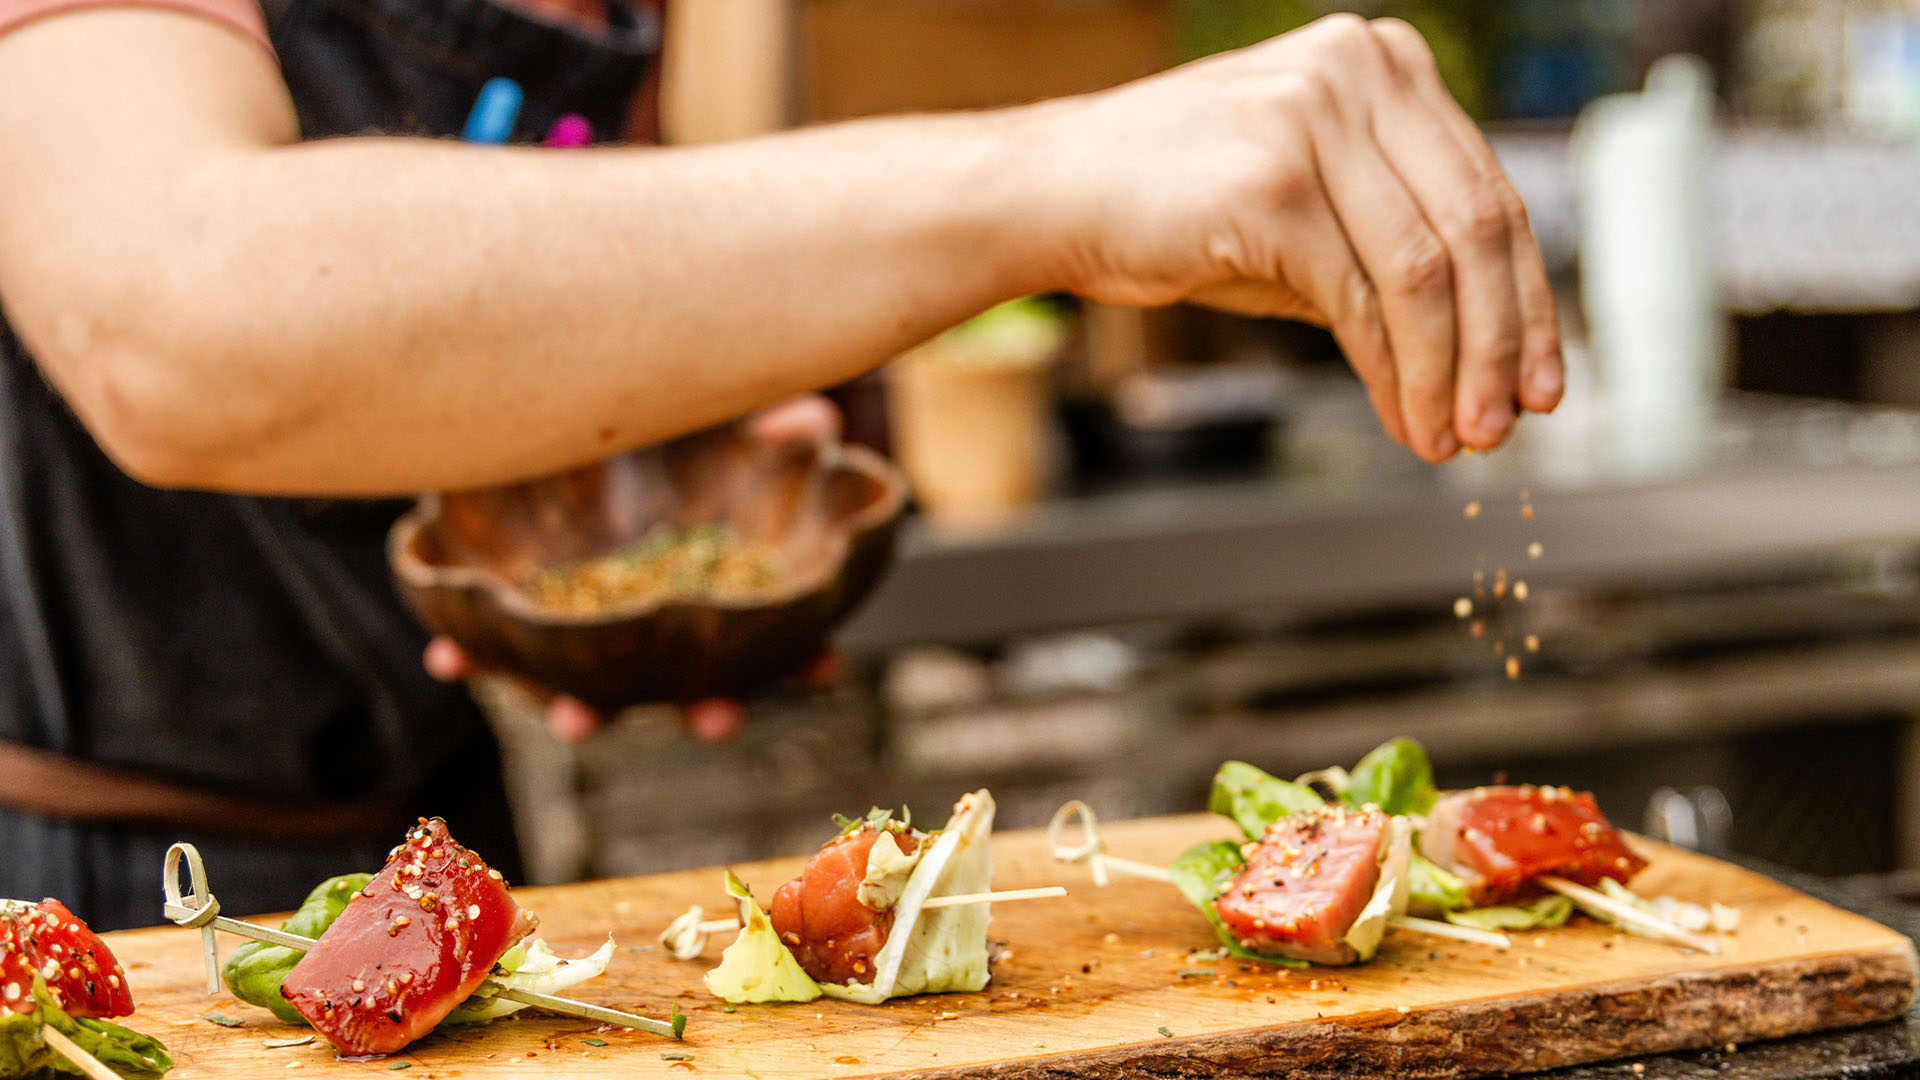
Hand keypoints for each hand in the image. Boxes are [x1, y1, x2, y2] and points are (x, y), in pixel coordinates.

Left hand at [422, 394, 844, 742]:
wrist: (553, 403)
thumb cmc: (664, 426)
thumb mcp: (718, 414)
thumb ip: (773, 417)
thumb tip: (803, 423)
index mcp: (722, 590)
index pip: (781, 634)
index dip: (807, 655)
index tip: (825, 665)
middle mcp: (659, 627)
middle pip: (695, 687)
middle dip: (708, 711)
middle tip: (722, 720)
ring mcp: (588, 632)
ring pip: (596, 690)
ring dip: (588, 712)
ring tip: (578, 720)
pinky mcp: (516, 617)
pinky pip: (494, 646)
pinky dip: (472, 655)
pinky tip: (449, 657)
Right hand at [1022, 15, 1561, 461]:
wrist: (1051, 191)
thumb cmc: (1171, 202)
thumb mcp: (1305, 205)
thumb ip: (1391, 244)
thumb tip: (1483, 349)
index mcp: (1380, 62)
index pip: (1489, 189)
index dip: (1528, 297)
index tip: (1540, 373)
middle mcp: (1358, 70)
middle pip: (1478, 227)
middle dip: (1503, 342)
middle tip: (1505, 421)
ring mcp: (1314, 119)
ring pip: (1426, 272)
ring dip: (1449, 372)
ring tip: (1451, 436)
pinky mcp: (1273, 184)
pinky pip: (1361, 297)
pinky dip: (1392, 371)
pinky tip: (1398, 413)